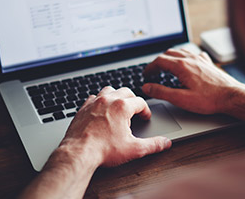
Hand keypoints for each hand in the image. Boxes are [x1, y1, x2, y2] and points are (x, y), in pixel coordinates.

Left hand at [54, 86, 171, 167]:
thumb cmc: (103, 150)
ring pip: (109, 90)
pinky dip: (99, 101)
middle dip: (133, 100)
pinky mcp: (82, 108)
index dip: (146, 110)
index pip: (140, 102)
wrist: (79, 153)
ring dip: (116, 96)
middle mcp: (108, 100)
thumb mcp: (134, 149)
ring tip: (119, 106)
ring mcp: (94, 102)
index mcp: (122, 106)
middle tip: (135, 111)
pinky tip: (101, 110)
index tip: (145, 118)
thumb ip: (153, 145)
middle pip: (126, 91)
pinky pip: (93, 97)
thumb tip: (165, 143)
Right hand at [143, 49, 244, 126]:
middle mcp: (191, 59)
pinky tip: (186, 63)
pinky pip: (193, 53)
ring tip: (165, 66)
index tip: (146, 74)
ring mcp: (200, 59)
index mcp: (182, 66)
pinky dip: (184, 56)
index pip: (159, 61)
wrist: (232, 96)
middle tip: (153, 72)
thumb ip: (162, 92)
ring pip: (180, 51)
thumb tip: (147, 87)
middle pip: (168, 54)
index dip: (150, 68)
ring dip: (170, 57)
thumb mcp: (181, 99)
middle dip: (158, 62)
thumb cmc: (209, 99)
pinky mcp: (208, 63)